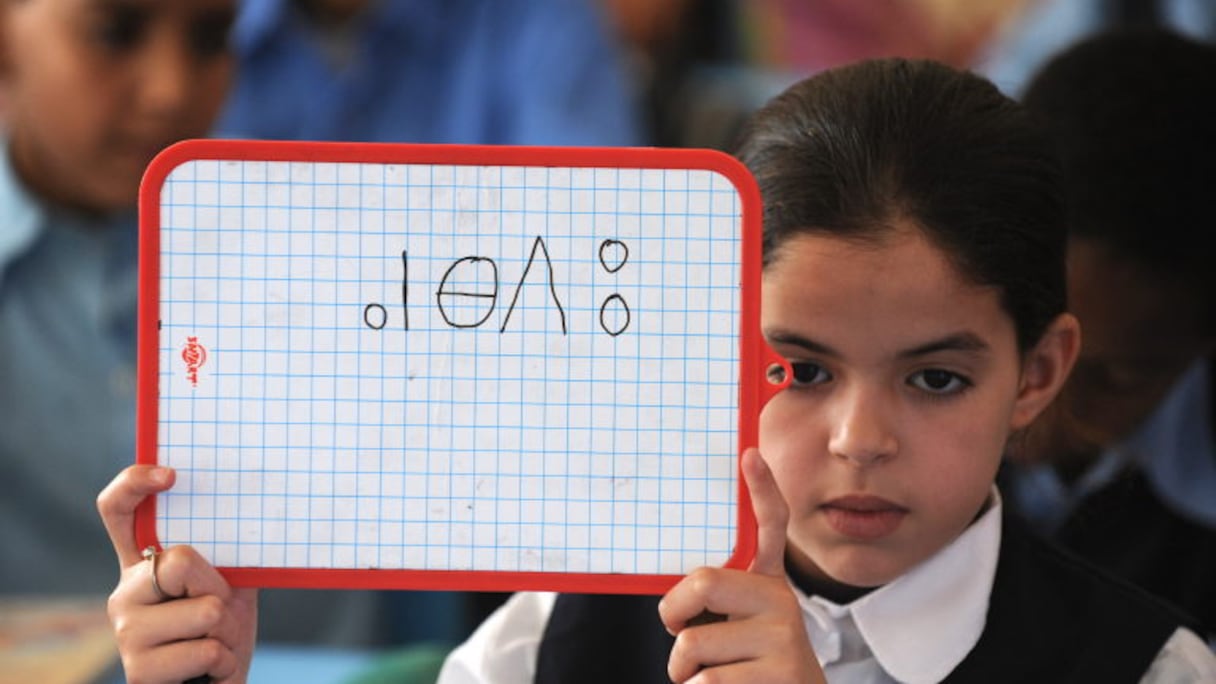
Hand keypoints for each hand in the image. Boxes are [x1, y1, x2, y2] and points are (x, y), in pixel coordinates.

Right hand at [98, 465, 257, 682]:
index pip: (117, 512)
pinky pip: (205, 649)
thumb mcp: (231, 585)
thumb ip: (225, 555)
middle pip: (178, 561)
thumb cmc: (224, 632)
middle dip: (218, 589)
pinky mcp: (137, 671)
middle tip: (218, 614)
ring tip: (213, 645)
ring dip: (225, 630)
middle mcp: (124, 593)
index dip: (133, 484)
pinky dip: (223, 660)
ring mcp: (125, 632)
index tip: (170, 475)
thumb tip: (262, 503)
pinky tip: (209, 670)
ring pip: (203, 609)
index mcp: (143, 564)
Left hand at [659, 448, 824, 683]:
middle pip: (704, 582)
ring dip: (682, 671)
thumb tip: (671, 602)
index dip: (762, 490)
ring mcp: (786, 637)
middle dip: (673, 613)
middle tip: (677, 632)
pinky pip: (706, 681)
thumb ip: (716, 604)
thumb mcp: (737, 629)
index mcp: (768, 585)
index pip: (770, 526)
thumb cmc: (749, 670)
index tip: (750, 454)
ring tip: (710, 677)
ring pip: (693, 644)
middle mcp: (783, 602)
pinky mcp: (783, 672)